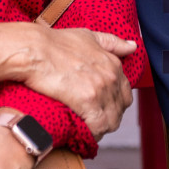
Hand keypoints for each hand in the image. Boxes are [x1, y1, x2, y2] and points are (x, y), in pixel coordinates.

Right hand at [0, 23, 135, 138]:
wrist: (35, 49)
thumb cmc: (56, 43)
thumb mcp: (88, 36)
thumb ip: (112, 43)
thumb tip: (132, 46)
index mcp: (113, 64)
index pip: (125, 93)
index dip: (114, 103)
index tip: (101, 107)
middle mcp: (111, 77)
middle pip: (120, 108)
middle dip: (109, 116)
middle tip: (93, 119)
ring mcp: (101, 89)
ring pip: (112, 120)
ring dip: (101, 127)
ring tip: (88, 128)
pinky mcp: (88, 101)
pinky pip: (98, 126)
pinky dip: (93, 132)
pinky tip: (83, 132)